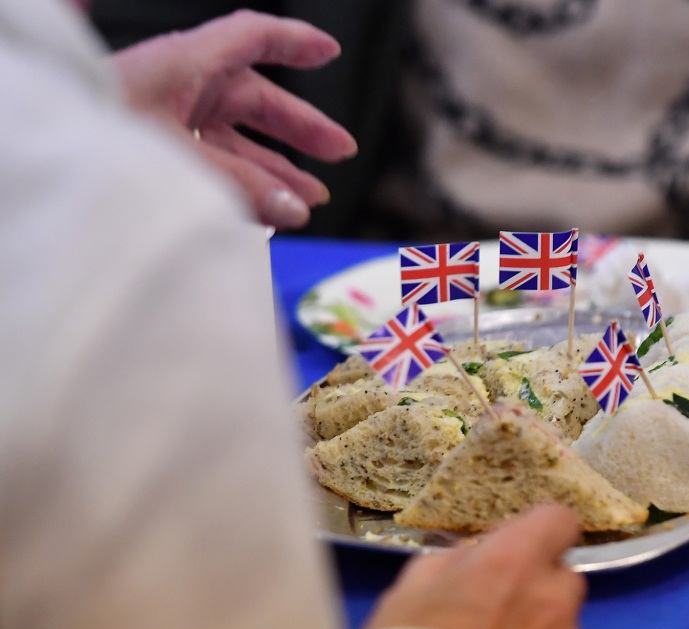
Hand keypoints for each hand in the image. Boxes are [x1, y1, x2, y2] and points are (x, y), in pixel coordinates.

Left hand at [111, 10, 357, 228]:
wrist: (32, 157)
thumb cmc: (89, 139)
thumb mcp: (177, 158)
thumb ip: (241, 185)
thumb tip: (295, 210)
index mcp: (183, 65)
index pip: (252, 38)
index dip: (295, 41)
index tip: (330, 53)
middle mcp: (178, 88)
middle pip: (255, 100)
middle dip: (301, 128)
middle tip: (337, 152)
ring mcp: (167, 122)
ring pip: (237, 141)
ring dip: (277, 170)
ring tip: (309, 199)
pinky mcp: (157, 154)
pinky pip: (213, 166)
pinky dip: (243, 187)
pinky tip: (265, 211)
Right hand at [364, 505, 590, 628]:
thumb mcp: (411, 592)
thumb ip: (455, 562)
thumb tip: (474, 556)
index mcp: (511, 561)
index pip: (559, 520)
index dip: (541, 532)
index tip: (518, 549)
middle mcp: (550, 597)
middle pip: (563, 577)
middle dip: (538, 588)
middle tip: (502, 612)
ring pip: (564, 626)